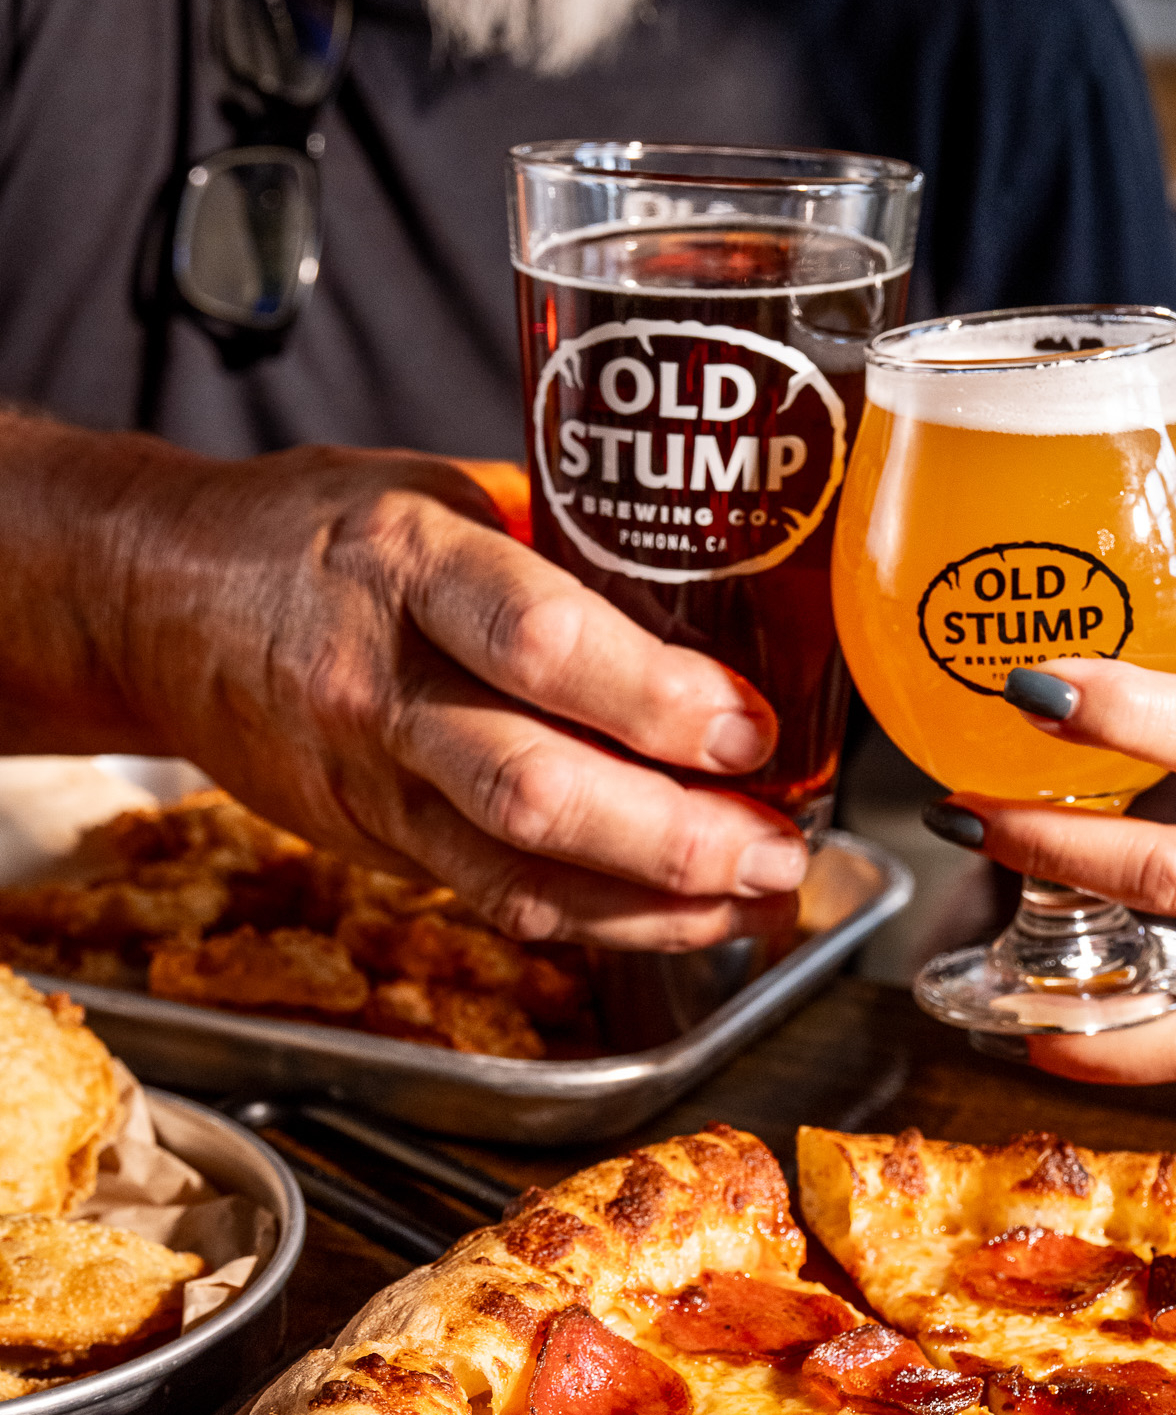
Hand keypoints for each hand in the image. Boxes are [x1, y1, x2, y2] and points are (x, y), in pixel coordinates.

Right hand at [0, 423, 806, 949]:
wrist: (159, 603)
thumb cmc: (320, 533)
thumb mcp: (441, 492)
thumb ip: (563, 542)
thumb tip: (731, 583)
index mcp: (404, 561)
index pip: (534, 640)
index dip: (652, 697)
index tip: (747, 723)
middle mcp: (379, 684)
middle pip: (534, 787)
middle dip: (674, 835)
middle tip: (777, 843)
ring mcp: (371, 781)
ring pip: (521, 873)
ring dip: (657, 903)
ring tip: (759, 896)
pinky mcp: (376, 845)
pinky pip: (501, 900)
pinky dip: (605, 922)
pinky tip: (687, 917)